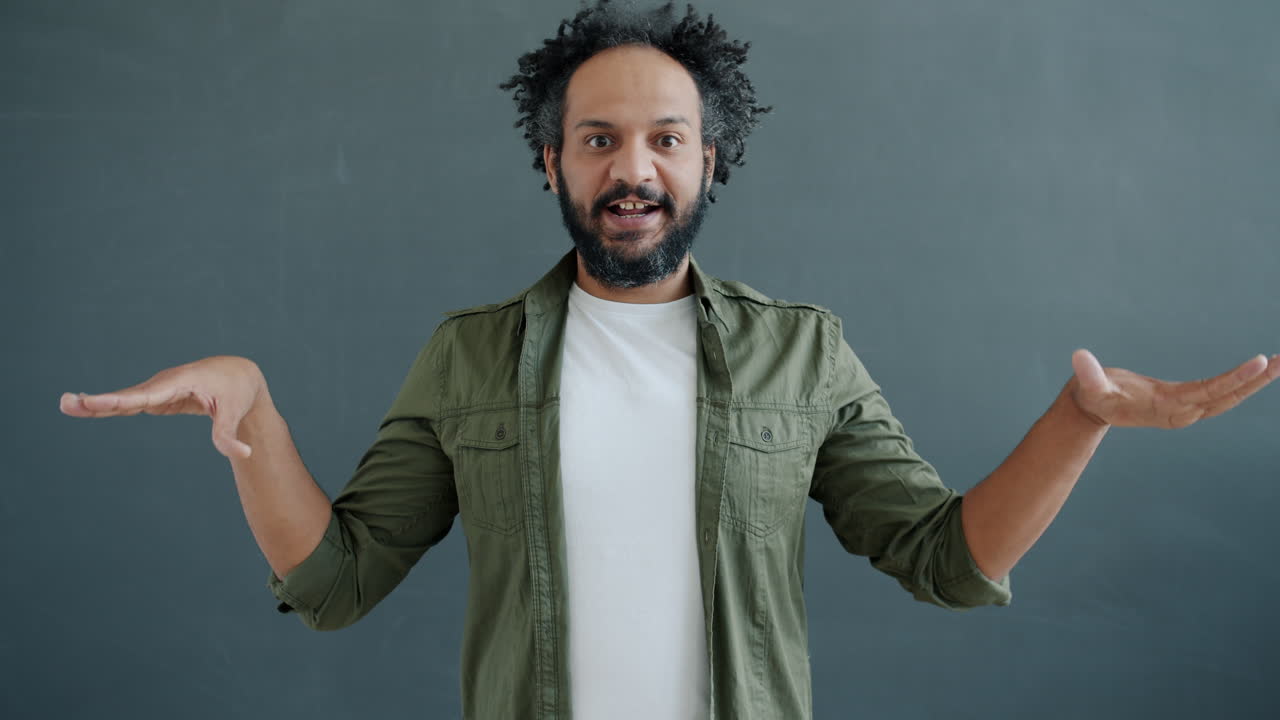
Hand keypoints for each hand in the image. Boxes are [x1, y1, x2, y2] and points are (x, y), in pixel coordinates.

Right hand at [60, 355, 267, 459]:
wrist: (238, 374)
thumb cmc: (237, 391)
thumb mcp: (235, 412)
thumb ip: (230, 435)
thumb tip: (244, 456)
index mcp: (182, 381)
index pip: (147, 394)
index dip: (121, 399)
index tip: (95, 401)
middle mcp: (165, 383)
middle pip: (128, 395)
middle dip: (99, 401)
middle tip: (66, 403)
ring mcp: (159, 390)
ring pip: (125, 399)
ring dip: (97, 403)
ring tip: (66, 405)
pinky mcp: (158, 397)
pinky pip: (130, 402)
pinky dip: (109, 406)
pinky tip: (87, 407)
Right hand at [1068, 349, 1279, 428]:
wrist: (1093, 410)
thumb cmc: (1092, 396)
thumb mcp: (1090, 387)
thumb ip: (1088, 375)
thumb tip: (1080, 357)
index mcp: (1166, 409)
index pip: (1208, 392)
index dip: (1234, 378)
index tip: (1259, 363)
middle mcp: (1182, 413)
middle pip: (1228, 397)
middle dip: (1257, 381)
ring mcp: (1187, 410)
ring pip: (1229, 397)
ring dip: (1255, 382)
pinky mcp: (1187, 403)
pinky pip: (1221, 393)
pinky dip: (1241, 382)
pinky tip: (1257, 371)